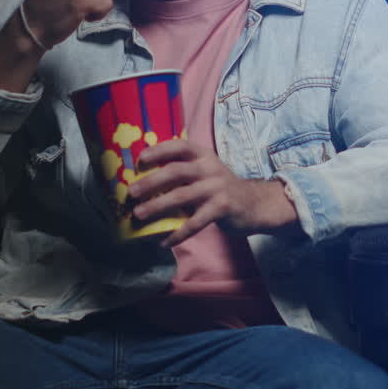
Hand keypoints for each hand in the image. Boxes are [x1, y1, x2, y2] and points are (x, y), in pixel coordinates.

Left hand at [128, 139, 299, 246]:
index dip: (159, 150)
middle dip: (151, 181)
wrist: (255, 204)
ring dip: (157, 206)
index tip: (140, 159)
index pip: (180, 146)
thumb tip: (145, 183)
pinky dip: (177, 234)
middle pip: (176, 171)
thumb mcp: (206, 173)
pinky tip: (164, 242)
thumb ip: (184, 172)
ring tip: (139, 215)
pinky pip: (194, 223)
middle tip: (132, 192)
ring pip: (181, 196)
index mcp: (204, 156)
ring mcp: (217, 188)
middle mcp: (210, 168)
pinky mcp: (222, 208)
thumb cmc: (221, 188)